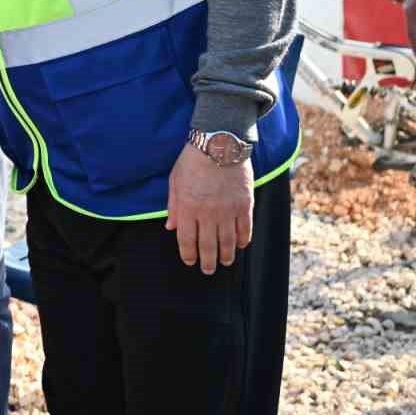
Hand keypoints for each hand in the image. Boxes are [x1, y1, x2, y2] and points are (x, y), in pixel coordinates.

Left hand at [166, 142, 253, 273]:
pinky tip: (240, 246)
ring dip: (226, 255)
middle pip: (208, 245)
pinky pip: (245, 229)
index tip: (190, 261)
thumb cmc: (192, 161)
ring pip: (227, 241)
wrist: (219, 144)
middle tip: (208, 270)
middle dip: (208, 261)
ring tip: (225, 263)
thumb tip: (171, 227)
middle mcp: (207, 213)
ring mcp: (227, 210)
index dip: (188, 254)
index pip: (187, 239)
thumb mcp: (174, 181)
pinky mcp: (244, 205)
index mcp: (187, 207)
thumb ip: (173, 206)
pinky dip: (243, 240)